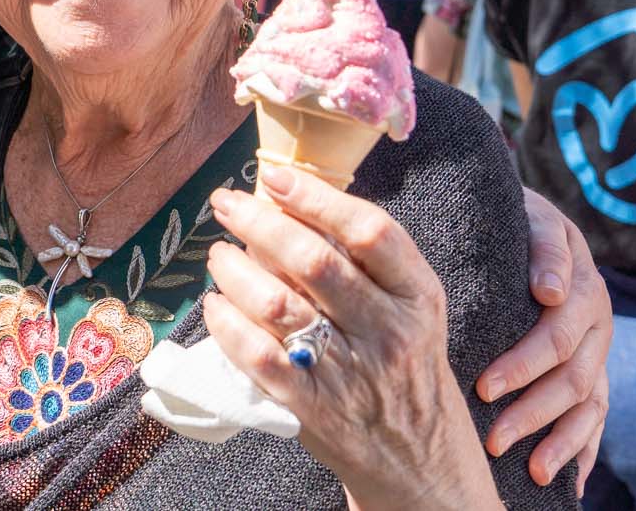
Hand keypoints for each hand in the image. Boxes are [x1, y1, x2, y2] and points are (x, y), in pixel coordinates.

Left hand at [203, 167, 498, 509]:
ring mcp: (351, 372)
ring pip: (277, 305)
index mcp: (417, 295)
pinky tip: (216, 306)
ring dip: (235, 270)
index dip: (318, 198)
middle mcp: (388, 331)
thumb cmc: (404, 363)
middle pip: (314, 262)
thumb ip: (366, 260)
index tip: (274, 177)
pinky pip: (257, 356)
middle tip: (225, 203)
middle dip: (259, 222)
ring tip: (219, 255)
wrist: (420, 459)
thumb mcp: (412, 308)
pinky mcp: (313, 408)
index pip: (370, 232)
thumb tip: (287, 201)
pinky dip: (226, 324)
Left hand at [476, 188, 610, 485]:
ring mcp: (599, 353)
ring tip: (531, 471)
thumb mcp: (531, 218)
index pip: (557, 336)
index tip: (484, 387)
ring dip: (559, 441)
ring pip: (587, 406)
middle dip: (531, 413)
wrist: (530, 218)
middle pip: (572, 379)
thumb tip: (550, 290)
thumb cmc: (517, 219)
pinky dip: (582, 452)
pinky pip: (596, 419)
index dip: (523, 364)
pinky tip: (565, 483)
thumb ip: (543, 247)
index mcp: (583, 288)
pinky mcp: (595, 374)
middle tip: (492, 439)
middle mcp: (598, 325)